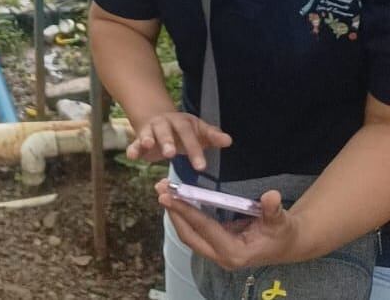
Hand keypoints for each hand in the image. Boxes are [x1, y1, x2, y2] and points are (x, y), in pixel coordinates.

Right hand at [128, 111, 231, 170]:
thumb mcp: (199, 131)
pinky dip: (133, 149)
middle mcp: (165, 124)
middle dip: (168, 141)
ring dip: (148, 139)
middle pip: (166, 131)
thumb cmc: (184, 130)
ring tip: (148, 145)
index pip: (189, 134)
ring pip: (149, 134)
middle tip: (171, 154)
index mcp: (181, 122)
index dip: (194, 149)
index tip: (201, 167)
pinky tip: (132, 156)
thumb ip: (212, 136)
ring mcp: (151, 130)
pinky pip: (135, 144)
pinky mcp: (140, 140)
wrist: (158, 118)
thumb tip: (228, 141)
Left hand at [157, 179, 303, 268]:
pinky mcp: (214, 246)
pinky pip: (193, 231)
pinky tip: (175, 198)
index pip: (204, 229)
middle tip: (160, 189)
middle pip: (189, 235)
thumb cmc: (283, 233)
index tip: (168, 196)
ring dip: (175, 213)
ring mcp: (216, 253)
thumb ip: (273, 210)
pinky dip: (183, 215)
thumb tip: (271, 197)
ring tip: (163, 190)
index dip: (186, 212)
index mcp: (235, 253)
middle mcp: (222, 256)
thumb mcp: (281, 221)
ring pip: (188, 234)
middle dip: (173, 213)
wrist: (287, 245)